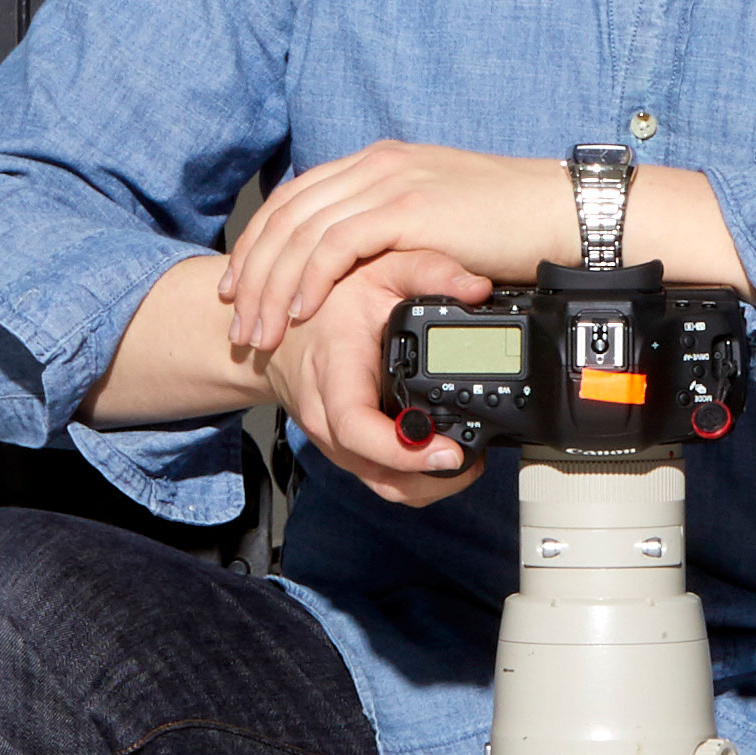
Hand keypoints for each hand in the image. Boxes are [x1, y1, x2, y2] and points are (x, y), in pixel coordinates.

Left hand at [214, 142, 572, 356]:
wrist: (556, 214)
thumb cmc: (508, 225)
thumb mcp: (437, 220)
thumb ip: (397, 231)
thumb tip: (367, 270)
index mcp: (378, 165)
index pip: (296, 199)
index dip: (260, 243)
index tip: (239, 286)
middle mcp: (375, 167)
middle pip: (287, 216)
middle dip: (253, 272)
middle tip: (237, 321)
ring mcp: (389, 184)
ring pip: (303, 234)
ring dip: (273, 288)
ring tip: (260, 332)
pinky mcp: (407, 209)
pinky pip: (338, 245)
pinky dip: (310, 280)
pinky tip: (299, 312)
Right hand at [266, 240, 505, 509]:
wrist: (277, 331)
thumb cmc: (326, 302)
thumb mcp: (378, 269)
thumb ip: (429, 270)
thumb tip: (478, 288)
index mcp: (334, 374)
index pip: (358, 427)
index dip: (404, 450)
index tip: (448, 452)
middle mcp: (328, 418)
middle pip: (378, 473)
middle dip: (431, 479)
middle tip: (474, 458)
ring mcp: (334, 441)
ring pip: (383, 484)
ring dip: (427, 483)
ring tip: (467, 458)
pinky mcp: (345, 451)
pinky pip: (379, 477)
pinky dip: (413, 477)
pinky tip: (440, 455)